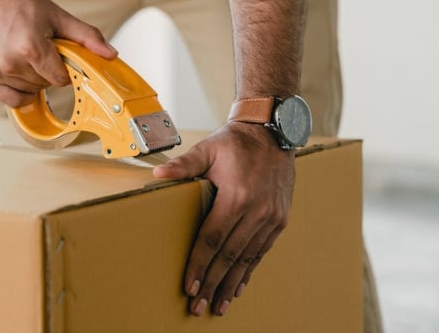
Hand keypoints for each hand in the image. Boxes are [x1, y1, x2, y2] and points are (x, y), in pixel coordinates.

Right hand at [0, 0, 116, 106]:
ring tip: (24, 55)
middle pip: (45, 85)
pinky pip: (11, 99)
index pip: (60, 79)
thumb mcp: (58, 17)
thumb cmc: (19, 4)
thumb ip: (86, 37)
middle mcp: (10, 62)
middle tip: (39, 50)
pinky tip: (18, 73)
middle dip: (47, 72)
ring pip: (30, 91)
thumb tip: (109, 54)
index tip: (57, 57)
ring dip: (32, 79)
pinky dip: (18, 91)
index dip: (63, 70)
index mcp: (30, 47)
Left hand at [153, 122, 294, 315]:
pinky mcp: (279, 220)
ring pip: (247, 259)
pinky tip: (238, 287)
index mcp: (237, 196)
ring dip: (231, 284)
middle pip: (229, 256)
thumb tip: (158, 175)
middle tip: (198, 306)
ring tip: (218, 305)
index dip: (199, 265)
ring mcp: (271, 218)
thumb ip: (184, 165)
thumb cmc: (235, 142)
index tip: (188, 286)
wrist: (273, 131)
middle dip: (211, 283)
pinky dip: (249, 271)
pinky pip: (261, 252)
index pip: (212, 240)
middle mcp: (257, 211)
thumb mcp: (208, 149)